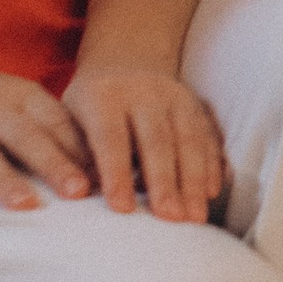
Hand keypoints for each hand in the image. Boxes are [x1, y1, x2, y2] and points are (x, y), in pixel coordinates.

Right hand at [0, 58, 97, 211]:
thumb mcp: (16, 100)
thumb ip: (51, 129)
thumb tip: (100, 168)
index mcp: (20, 96)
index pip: (54, 121)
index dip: (80, 147)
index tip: (106, 174)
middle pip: (24, 137)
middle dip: (52, 163)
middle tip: (78, 191)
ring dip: (5, 179)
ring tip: (27, 204)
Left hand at [65, 58, 227, 221]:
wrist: (126, 63)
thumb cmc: (91, 105)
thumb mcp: (70, 119)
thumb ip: (76, 155)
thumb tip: (82, 194)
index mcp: (103, 96)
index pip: (110, 137)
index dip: (116, 173)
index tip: (122, 209)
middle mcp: (143, 92)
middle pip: (156, 140)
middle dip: (165, 182)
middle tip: (170, 218)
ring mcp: (175, 97)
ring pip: (188, 140)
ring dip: (194, 181)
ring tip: (195, 217)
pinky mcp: (197, 106)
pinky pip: (208, 137)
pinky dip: (212, 166)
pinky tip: (212, 193)